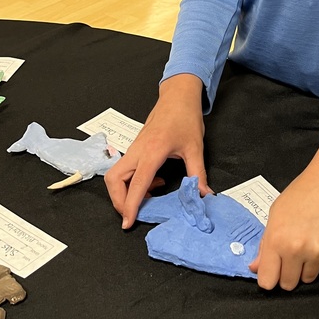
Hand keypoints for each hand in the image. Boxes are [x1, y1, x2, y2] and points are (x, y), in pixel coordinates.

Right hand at [104, 73, 210, 228]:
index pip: (137, 184)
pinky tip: (153, 181)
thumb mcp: (195, 147)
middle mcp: (138, 150)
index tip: (128, 222)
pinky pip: (125, 169)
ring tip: (149, 196)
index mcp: (152, 150)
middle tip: (133, 213)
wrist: (178, 95)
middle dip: (118, 200)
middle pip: (114, 180)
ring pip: (116, 175)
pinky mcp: (135, 147)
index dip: (131, 206)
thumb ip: (198, 174)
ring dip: (124, 191)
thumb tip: (204, 195)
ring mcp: (134, 148)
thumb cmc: (185, 116)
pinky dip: (132, 181)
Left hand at [249, 134, 318, 290]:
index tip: (273, 270)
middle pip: (288, 284)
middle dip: (289, 272)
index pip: (267, 281)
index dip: (270, 276)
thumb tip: (256, 267)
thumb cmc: (304, 190)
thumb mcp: (277, 212)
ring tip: (311, 241)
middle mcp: (296, 249)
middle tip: (294, 253)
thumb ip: (265, 243)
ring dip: (308, 266)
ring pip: (308, 279)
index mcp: (277, 239)